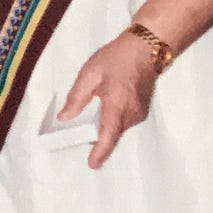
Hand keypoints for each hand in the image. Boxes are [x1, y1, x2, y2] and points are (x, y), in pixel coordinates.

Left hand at [59, 31, 157, 169]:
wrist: (148, 47)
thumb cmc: (119, 58)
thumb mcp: (90, 74)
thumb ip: (76, 98)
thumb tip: (65, 117)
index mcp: (117, 107)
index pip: (108, 137)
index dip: (99, 153)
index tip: (92, 164)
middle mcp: (131, 114)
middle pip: (111, 134)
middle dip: (96, 135)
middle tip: (80, 126)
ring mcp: (139, 112)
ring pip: (117, 127)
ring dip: (104, 124)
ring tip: (95, 106)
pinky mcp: (142, 109)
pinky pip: (124, 120)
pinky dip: (113, 117)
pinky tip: (106, 102)